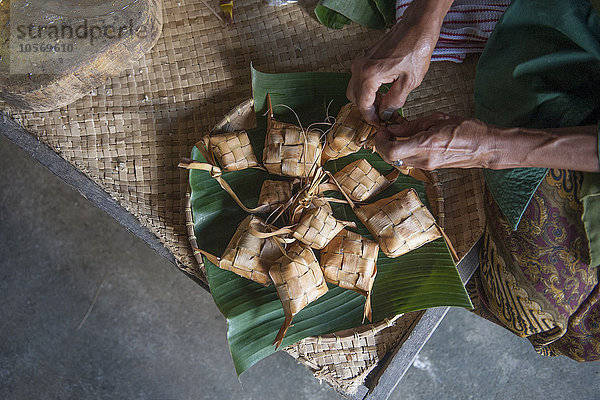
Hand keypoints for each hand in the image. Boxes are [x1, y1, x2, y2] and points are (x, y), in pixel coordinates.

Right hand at [346, 0, 451, 123]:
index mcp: (369, 75)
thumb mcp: (409, 82)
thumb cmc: (416, 50)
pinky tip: (382, 89)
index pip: (363, 104)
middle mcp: (360, 67)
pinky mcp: (364, 56)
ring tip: (383, 102)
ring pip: (354, 87)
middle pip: (354, 97)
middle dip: (366, 108)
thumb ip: (394, 102)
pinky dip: (366, 87)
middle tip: (381, 115)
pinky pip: (358, 77)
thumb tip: (385, 113)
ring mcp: (360, 60)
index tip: (379, 123)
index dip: (370, 117)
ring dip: (366, 97)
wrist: (417, 27)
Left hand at [375, 113, 599, 171]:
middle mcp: (424, 159)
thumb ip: (412, 126)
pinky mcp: (431, 168)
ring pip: (399, 161)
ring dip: (393, 149)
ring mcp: (427, 166)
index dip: (380, 142)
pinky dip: (403, 152)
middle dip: (384, 145)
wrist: (486, 146)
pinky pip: (410, 161)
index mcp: (425, 145)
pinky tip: (409, 140)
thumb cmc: (466, 128)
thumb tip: (392, 128)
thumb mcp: (437, 119)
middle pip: (391, 158)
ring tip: (397, 134)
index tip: (381, 131)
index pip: (391, 151)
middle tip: (386, 132)